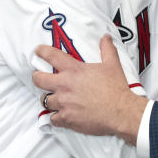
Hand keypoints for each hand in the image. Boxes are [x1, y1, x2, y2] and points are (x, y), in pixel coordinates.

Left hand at [32, 35, 146, 143]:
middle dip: (37, 77)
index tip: (38, 51)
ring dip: (48, 99)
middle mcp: (65, 85)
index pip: (51, 56)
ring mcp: (64, 103)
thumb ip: (107, 49)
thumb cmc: (116, 89)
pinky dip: (56, 117)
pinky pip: (52, 118)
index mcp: (74, 70)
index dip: (41, 52)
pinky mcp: (66, 118)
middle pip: (38, 79)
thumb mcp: (112, 65)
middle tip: (39, 77)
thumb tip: (105, 38)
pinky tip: (61, 115)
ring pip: (44, 100)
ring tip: (53, 98)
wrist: (120, 111)